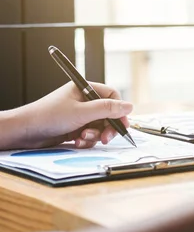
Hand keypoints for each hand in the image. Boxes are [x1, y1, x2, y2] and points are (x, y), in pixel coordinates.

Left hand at [17, 82, 132, 148]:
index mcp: (84, 89)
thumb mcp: (82, 112)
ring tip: (84, 138)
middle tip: (106, 137)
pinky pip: (90, 134)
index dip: (118, 109)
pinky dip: (87, 140)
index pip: (112, 96)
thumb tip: (129, 106)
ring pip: (100, 125)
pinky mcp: (75, 128)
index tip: (122, 123)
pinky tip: (77, 141)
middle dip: (108, 126)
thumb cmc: (48, 116)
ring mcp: (79, 115)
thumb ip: (107, 109)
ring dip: (95, 135)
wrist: (25, 132)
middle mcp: (83, 101)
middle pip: (108, 113)